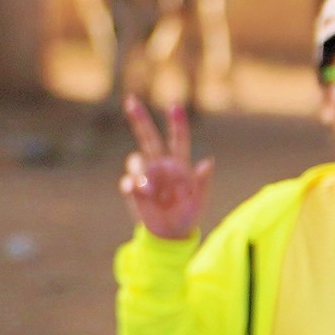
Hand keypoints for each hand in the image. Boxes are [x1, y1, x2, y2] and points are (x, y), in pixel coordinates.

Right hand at [119, 95, 211, 240]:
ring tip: (149, 192)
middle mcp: (160, 165)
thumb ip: (203, 182)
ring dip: (140, 172)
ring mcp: (146, 176)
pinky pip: (127, 181)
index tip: (174, 104)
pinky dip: (130, 184)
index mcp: (179, 165)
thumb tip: (207, 162)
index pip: (178, 139)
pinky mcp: (134, 189)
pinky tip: (136, 192)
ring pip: (136, 159)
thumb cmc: (188, 214)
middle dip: (140, 118)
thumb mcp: (200, 200)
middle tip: (130, 100)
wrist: (171, 234)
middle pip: (148, 137)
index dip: (177, 122)